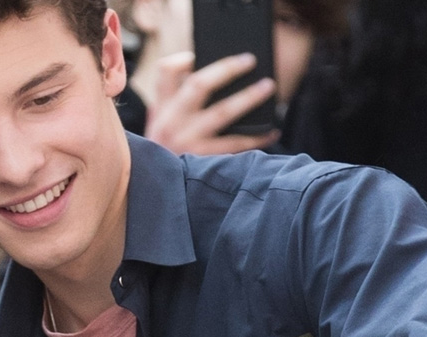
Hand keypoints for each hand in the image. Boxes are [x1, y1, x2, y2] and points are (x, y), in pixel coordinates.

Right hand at [145, 52, 279, 155]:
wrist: (155, 194)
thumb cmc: (164, 156)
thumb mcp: (158, 129)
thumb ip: (170, 105)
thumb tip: (199, 76)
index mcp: (161, 110)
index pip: (165, 73)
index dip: (183, 59)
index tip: (200, 54)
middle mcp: (172, 122)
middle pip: (199, 85)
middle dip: (226, 69)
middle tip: (249, 60)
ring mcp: (187, 142)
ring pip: (222, 113)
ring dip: (247, 98)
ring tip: (267, 87)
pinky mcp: (203, 161)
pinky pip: (235, 145)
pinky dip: (256, 137)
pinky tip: (271, 132)